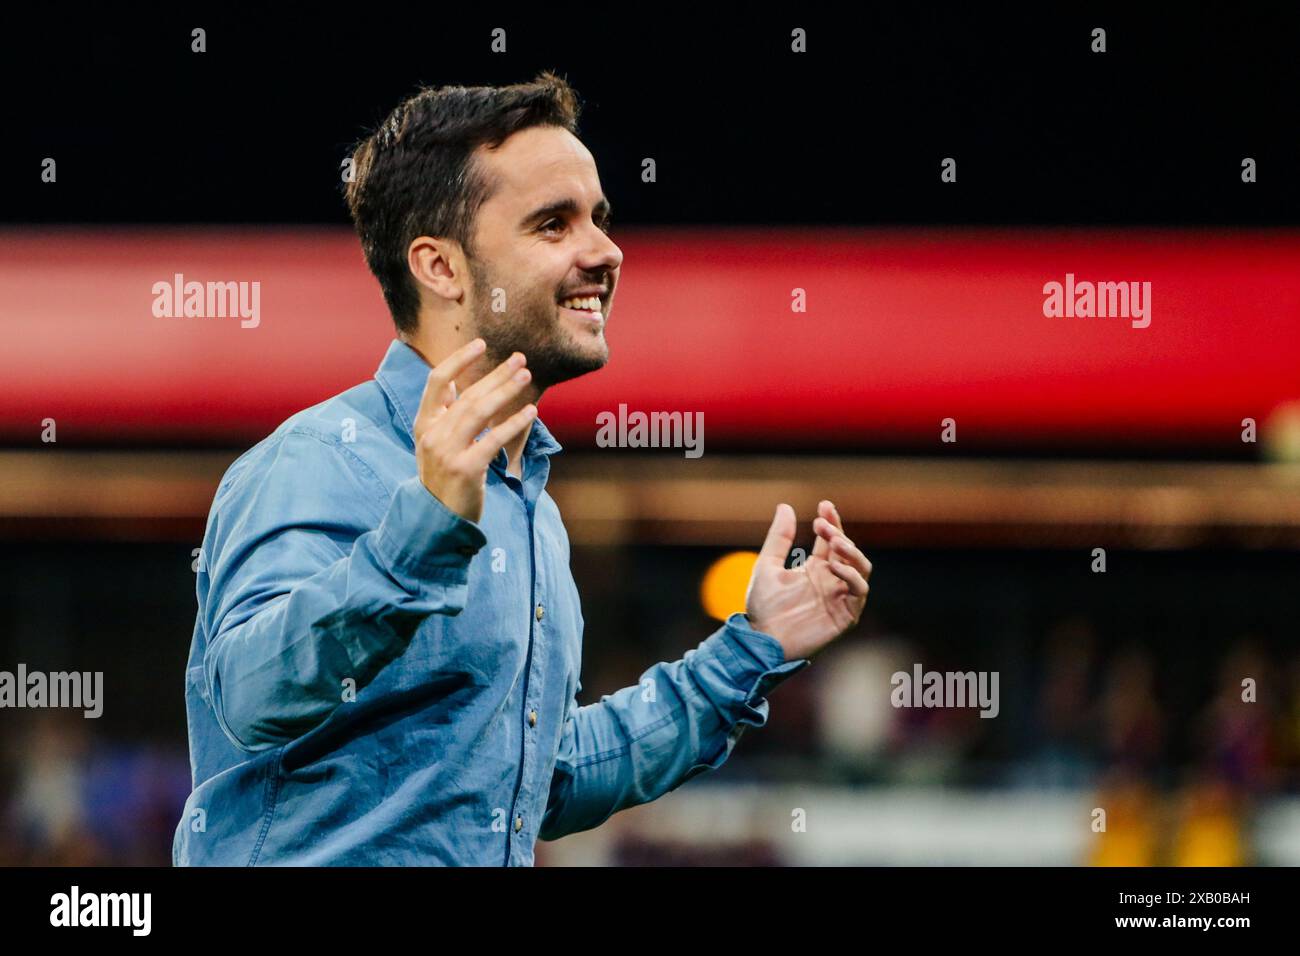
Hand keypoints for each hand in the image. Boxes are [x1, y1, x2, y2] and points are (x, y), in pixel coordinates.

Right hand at [413, 338, 536, 523]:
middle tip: (520, 359)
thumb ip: (444, 415)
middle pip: (467, 395)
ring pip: (480, 412)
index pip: (437, 382)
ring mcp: (447, 452)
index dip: (459, 360)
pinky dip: (513, 423)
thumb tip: (456, 383)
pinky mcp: (466, 468)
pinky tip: (531, 412)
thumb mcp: (435, 443)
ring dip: (505, 391)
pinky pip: (493, 439)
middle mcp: (432, 434)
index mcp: (424, 423)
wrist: (437, 518)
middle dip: (495, 374)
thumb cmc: (443, 476)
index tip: (481, 344)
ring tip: (526, 376)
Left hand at [745, 500, 870, 660]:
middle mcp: (831, 581)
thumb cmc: (763, 607)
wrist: (761, 640)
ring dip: (851, 552)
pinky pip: (859, 592)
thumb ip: (779, 538)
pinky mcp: (845, 615)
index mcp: (815, 569)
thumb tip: (785, 506)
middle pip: (848, 551)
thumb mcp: (767, 565)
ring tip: (834, 541)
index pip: (831, 541)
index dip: (832, 522)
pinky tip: (835, 566)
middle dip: (838, 534)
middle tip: (822, 524)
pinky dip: (851, 576)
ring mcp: (840, 597)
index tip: (824, 505)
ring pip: (861, 568)